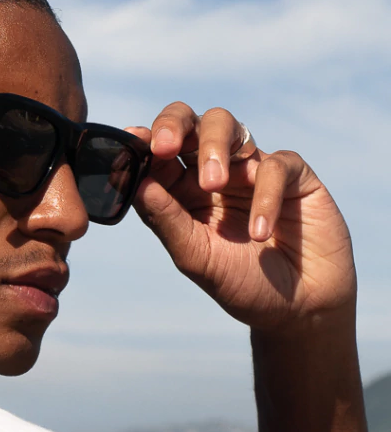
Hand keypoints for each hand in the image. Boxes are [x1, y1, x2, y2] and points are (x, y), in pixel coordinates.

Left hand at [130, 104, 355, 333]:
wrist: (298, 307)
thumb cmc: (241, 284)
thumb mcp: (194, 256)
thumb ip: (166, 219)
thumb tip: (136, 182)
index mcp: (183, 192)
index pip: (159, 155)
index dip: (144, 141)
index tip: (133, 139)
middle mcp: (215, 173)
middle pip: (191, 124)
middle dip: (174, 124)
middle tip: (166, 146)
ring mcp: (252, 169)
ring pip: (227, 126)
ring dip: (214, 147)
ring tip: (214, 185)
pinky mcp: (293, 174)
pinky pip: (274, 164)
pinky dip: (265, 194)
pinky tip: (259, 232)